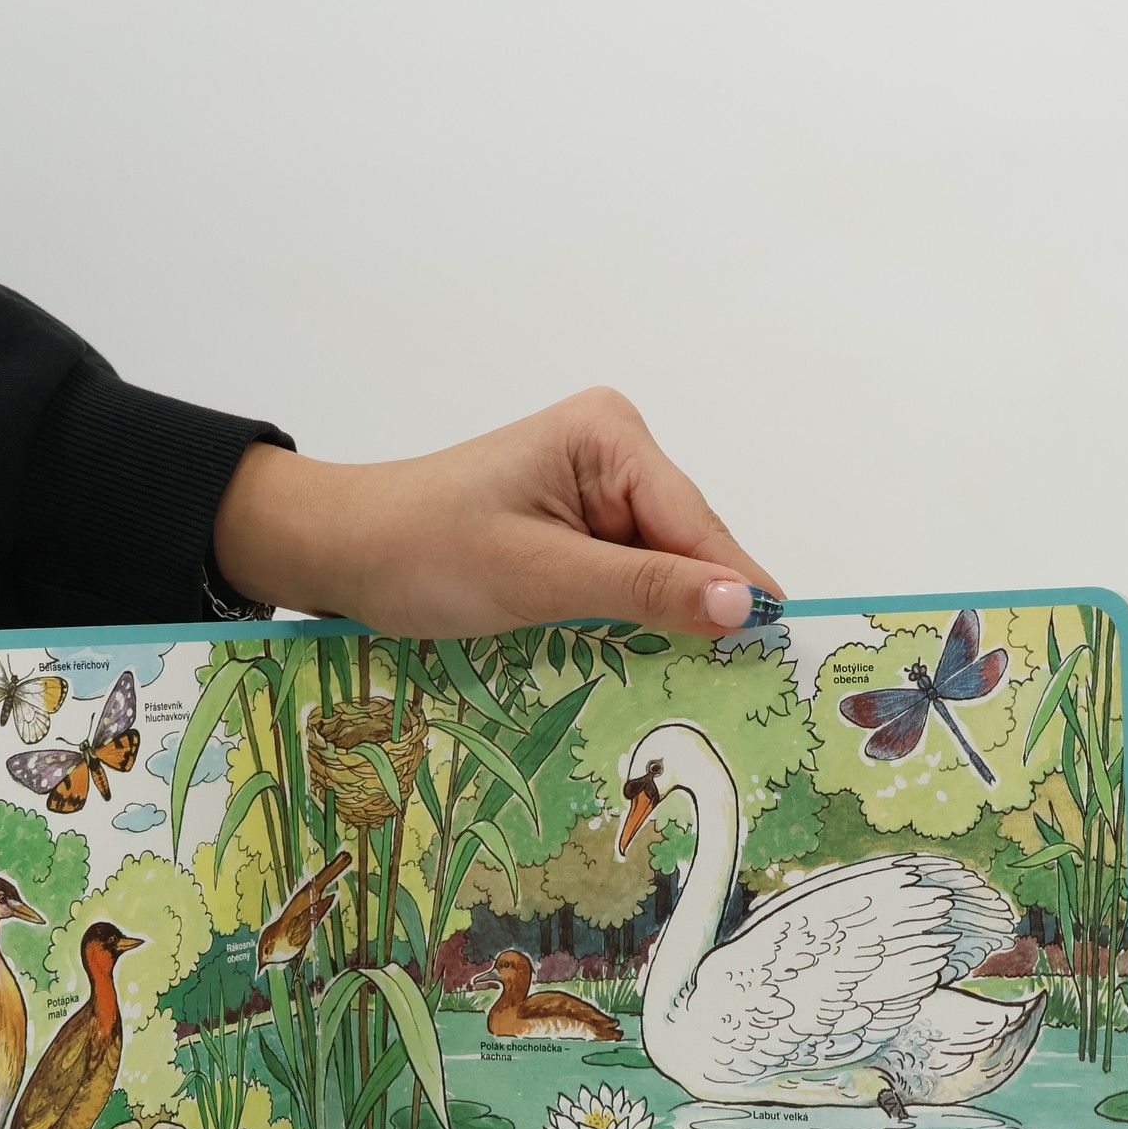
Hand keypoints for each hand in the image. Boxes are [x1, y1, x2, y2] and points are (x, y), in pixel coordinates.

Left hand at [212, 387, 783, 636]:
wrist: (343, 550)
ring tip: (689, 687)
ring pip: (658, 570)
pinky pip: (624, 578)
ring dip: (660, 621)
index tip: (784, 655)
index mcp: (609, 435)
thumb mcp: (540, 577)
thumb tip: (746, 605)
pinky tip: (639, 662)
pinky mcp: (574, 525)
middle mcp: (613, 449)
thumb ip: (644, 590)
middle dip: (697, 610)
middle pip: (686, 546)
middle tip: (736, 693)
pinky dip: (627, 619)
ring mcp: (594, 488)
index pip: (696, 525)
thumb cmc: (422, 550)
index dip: (736, 592)